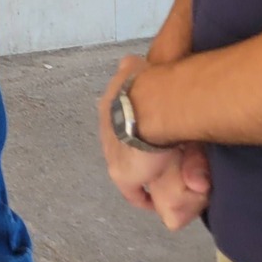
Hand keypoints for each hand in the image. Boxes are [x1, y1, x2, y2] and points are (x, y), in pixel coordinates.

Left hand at [97, 54, 210, 230]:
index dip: (131, 120)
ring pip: (126, 163)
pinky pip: (132, 191)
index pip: (117, 113)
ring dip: (139, 169)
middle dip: (133, 144)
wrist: (154, 104)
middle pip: (120, 139)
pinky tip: (149, 200)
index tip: (144, 126)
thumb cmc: (153, 84)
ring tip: (154, 176)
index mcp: (109, 99)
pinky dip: (140, 196)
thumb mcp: (136, 69)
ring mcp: (113, 151)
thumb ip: (132, 67)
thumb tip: (129, 60)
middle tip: (152, 152)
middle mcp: (107, 126)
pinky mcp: (122, 173)